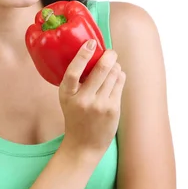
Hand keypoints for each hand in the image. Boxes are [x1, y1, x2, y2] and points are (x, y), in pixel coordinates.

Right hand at [59, 39, 125, 158]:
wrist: (84, 145)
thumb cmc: (76, 117)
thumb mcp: (68, 99)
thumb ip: (76, 81)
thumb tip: (94, 54)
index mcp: (67, 95)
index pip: (73, 72)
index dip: (82, 55)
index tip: (91, 43)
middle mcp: (83, 100)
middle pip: (100, 69)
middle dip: (109, 56)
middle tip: (110, 52)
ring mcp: (99, 105)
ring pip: (113, 74)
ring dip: (115, 66)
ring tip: (112, 67)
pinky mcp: (112, 109)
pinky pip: (119, 83)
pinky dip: (119, 76)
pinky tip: (116, 77)